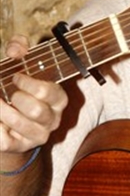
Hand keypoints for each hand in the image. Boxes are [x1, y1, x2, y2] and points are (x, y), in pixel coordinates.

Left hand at [1, 35, 67, 153]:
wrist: (14, 123)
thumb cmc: (20, 88)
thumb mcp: (22, 65)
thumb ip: (20, 48)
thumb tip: (15, 49)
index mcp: (58, 98)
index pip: (47, 91)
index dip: (27, 83)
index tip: (15, 78)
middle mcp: (53, 119)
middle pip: (36, 110)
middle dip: (16, 97)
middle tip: (7, 92)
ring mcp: (38, 135)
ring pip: (18, 123)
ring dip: (0, 110)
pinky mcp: (21, 147)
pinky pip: (4, 141)